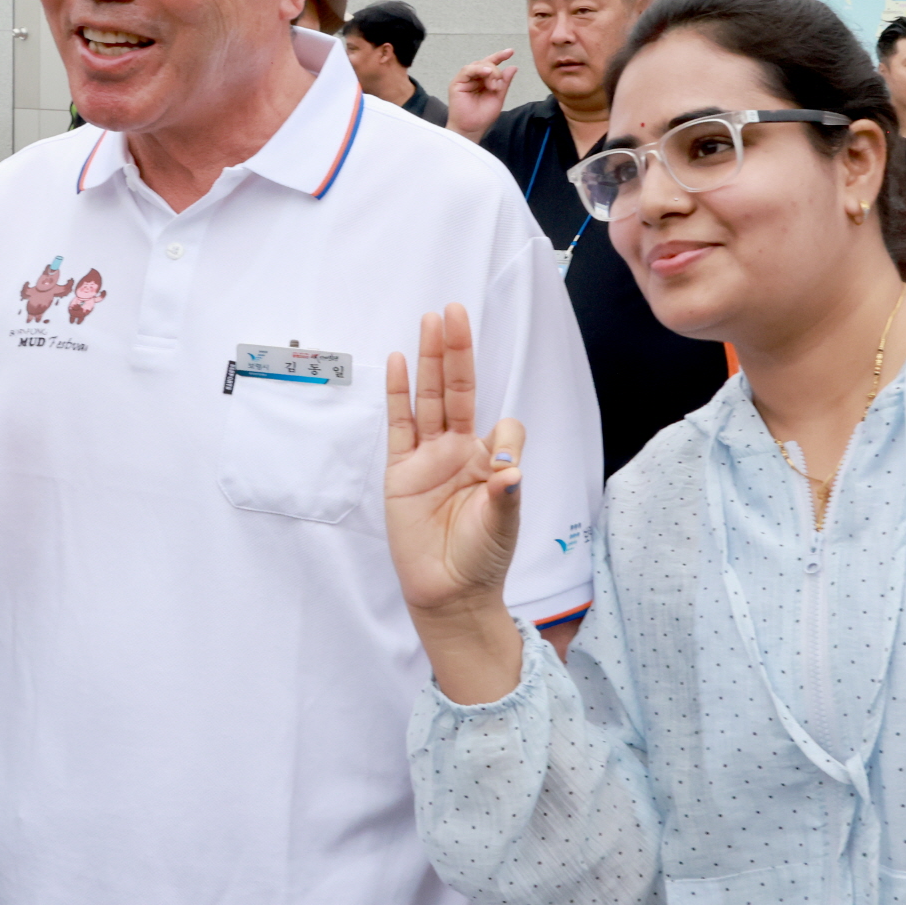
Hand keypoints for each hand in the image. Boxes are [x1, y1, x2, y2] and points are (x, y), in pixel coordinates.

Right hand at [385, 306, 522, 616]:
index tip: (503, 456)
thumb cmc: (481, 558)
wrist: (447, 593)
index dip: (505, 432)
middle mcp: (458, 451)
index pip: (501, 426)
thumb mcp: (503, 523)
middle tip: (455, 311)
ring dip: (431, 361)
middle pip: (458, 391)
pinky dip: (398, 394)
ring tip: (432, 322)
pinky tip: (397, 363)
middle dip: (457, 352)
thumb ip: (505, 493)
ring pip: (429, 398)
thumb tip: (509, 466)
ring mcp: (427, 458)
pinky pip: (398, 426)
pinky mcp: (400, 471)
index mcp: (488, 462)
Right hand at [446, 50, 517, 139]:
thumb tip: (513, 67)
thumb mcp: (498, 97)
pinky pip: (467, 70)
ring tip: (493, 85)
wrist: (471, 129)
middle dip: (495, 70)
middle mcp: (473, 79)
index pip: (491, 65)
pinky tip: (486, 73)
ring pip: (477, 65)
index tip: (511, 51)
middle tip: (498, 85)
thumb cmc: (482, 117)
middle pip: (485, 63)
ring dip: (488, 71)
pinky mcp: (456, 83)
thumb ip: (504, 82)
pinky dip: (477, 70)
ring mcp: (464, 80)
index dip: (500, 56)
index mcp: (483, 81)